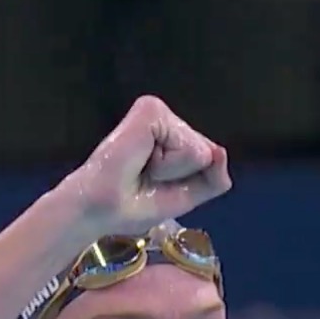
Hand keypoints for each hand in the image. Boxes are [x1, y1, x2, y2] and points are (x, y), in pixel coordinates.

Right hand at [62, 96, 232, 236]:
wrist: (98, 208)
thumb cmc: (131, 205)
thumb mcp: (185, 196)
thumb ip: (213, 179)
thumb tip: (221, 152)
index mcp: (172, 138)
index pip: (209, 157)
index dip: (187, 181)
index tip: (154, 185)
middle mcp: (167, 121)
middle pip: (207, 153)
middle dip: (182, 176)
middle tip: (146, 178)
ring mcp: (159, 112)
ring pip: (199, 151)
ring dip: (173, 172)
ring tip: (143, 170)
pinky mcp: (152, 110)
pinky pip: (187, 146)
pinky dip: (169, 164)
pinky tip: (143, 160)